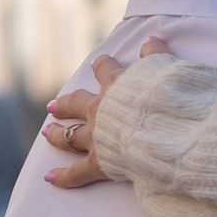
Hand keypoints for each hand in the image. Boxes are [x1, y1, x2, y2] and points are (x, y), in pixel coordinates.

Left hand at [42, 38, 170, 189]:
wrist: (167, 130)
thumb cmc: (170, 99)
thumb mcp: (166, 69)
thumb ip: (157, 54)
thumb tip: (151, 38)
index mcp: (117, 85)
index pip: (105, 69)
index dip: (102, 66)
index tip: (97, 63)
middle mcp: (100, 109)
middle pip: (74, 103)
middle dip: (64, 104)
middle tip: (53, 106)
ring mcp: (96, 136)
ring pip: (69, 135)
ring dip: (57, 134)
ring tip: (47, 132)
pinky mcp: (99, 163)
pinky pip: (77, 172)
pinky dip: (63, 177)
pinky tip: (49, 178)